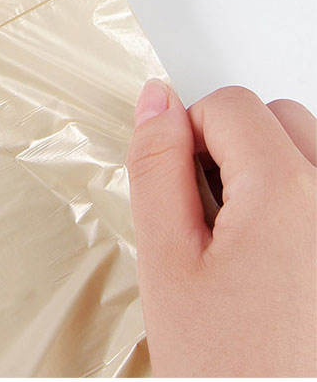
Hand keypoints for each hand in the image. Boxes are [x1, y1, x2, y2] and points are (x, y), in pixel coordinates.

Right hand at [127, 81, 315, 375]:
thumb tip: (155, 101)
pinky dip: (300, 201)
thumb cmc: (230, 368)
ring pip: (309, 148)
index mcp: (288, 193)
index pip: (229, 105)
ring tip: (247, 241)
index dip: (189, 135)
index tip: (181, 188)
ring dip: (272, 170)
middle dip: (233, 146)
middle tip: (210, 216)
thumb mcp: (166, 260)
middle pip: (279, 118)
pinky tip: (280, 256)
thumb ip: (156, 166)